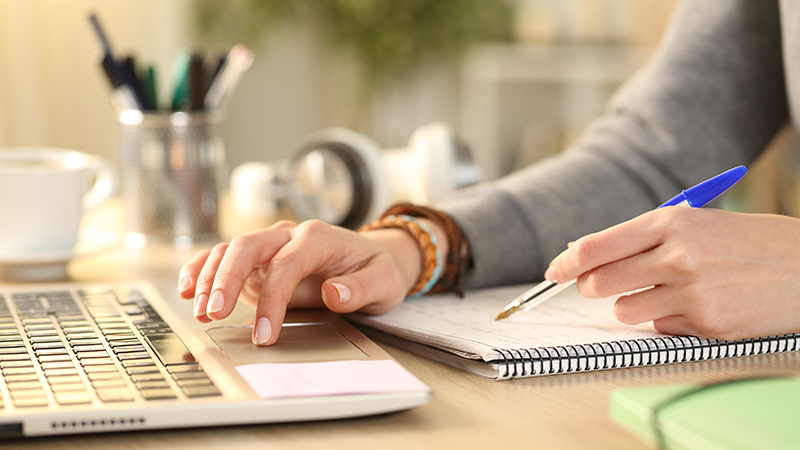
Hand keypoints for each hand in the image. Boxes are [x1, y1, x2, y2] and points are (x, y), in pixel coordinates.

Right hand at [177, 219, 431, 345]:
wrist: (373, 260)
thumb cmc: (377, 270)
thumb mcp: (384, 281)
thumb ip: (361, 288)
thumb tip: (333, 294)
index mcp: (318, 237)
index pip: (287, 264)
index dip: (272, 299)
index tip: (265, 332)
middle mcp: (289, 235)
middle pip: (248, 247)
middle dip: (226, 278)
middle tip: (214, 312)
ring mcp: (270, 246)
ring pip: (230, 251)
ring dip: (210, 278)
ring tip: (201, 310)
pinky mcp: (258, 261)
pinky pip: (224, 258)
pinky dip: (203, 270)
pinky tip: (188, 289)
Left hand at [545, 208, 799, 339]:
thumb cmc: (749, 243)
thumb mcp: (698, 224)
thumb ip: (644, 238)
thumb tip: (586, 255)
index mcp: (673, 222)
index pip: (598, 246)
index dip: (568, 262)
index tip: (555, 271)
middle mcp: (679, 255)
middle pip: (600, 282)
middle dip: (593, 287)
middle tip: (602, 285)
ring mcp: (693, 292)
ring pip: (624, 310)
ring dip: (634, 305)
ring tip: (668, 292)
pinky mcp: (708, 325)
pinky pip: (660, 328)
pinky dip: (669, 320)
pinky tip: (699, 306)